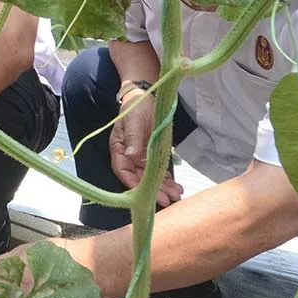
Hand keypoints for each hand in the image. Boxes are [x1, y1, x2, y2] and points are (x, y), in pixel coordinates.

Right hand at [112, 87, 182, 206]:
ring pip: (150, 177)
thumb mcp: (133, 120)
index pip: (123, 170)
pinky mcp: (153, 155)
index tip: (146, 193)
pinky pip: (159, 171)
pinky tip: (177, 188)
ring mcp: (141, 158)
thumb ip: (133, 138)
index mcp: (119, 148)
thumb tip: (132, 156)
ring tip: (177, 195)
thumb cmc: (135, 107)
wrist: (146, 98)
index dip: (133, 184)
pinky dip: (168, 181)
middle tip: (167, 199)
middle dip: (152, 190)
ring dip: (163, 188)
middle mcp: (129, 157)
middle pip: (139, 178)